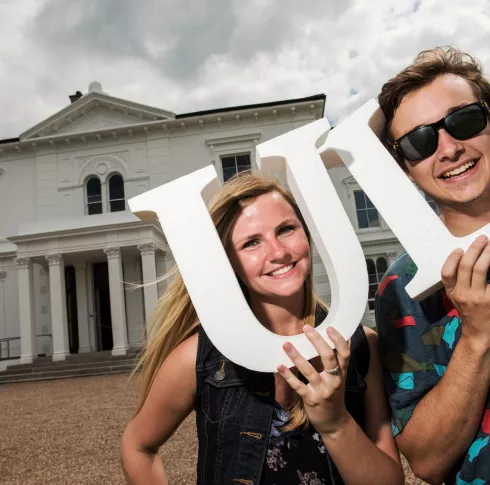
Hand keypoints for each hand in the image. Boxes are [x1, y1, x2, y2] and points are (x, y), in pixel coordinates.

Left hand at [277, 325, 350, 435]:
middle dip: (317, 341)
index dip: (338, 340)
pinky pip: (298, 386)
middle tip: (306, 328)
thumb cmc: (334, 395)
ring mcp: (322, 391)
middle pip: (328, 357)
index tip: (329, 327)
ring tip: (286, 344)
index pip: (345, 354)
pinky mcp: (311, 400)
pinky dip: (288, 376)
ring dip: (297, 356)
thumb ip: (334, 362)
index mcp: (341, 373)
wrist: (334, 423)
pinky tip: (279, 366)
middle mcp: (334, 381)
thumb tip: (331, 340)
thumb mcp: (338, 378)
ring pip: (309, 371)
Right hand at [441, 235, 489, 351]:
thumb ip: (457, 282)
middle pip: (466, 267)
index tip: (459, 249)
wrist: (480, 334)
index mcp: (452, 293)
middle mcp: (464, 294)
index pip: (446, 273)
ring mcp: (479, 298)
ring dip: (486, 254)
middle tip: (482, 239)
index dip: (452, 259)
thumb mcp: (456, 298)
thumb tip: (465, 258)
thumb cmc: (469, 313)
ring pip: (480, 270)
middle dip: (474, 250)